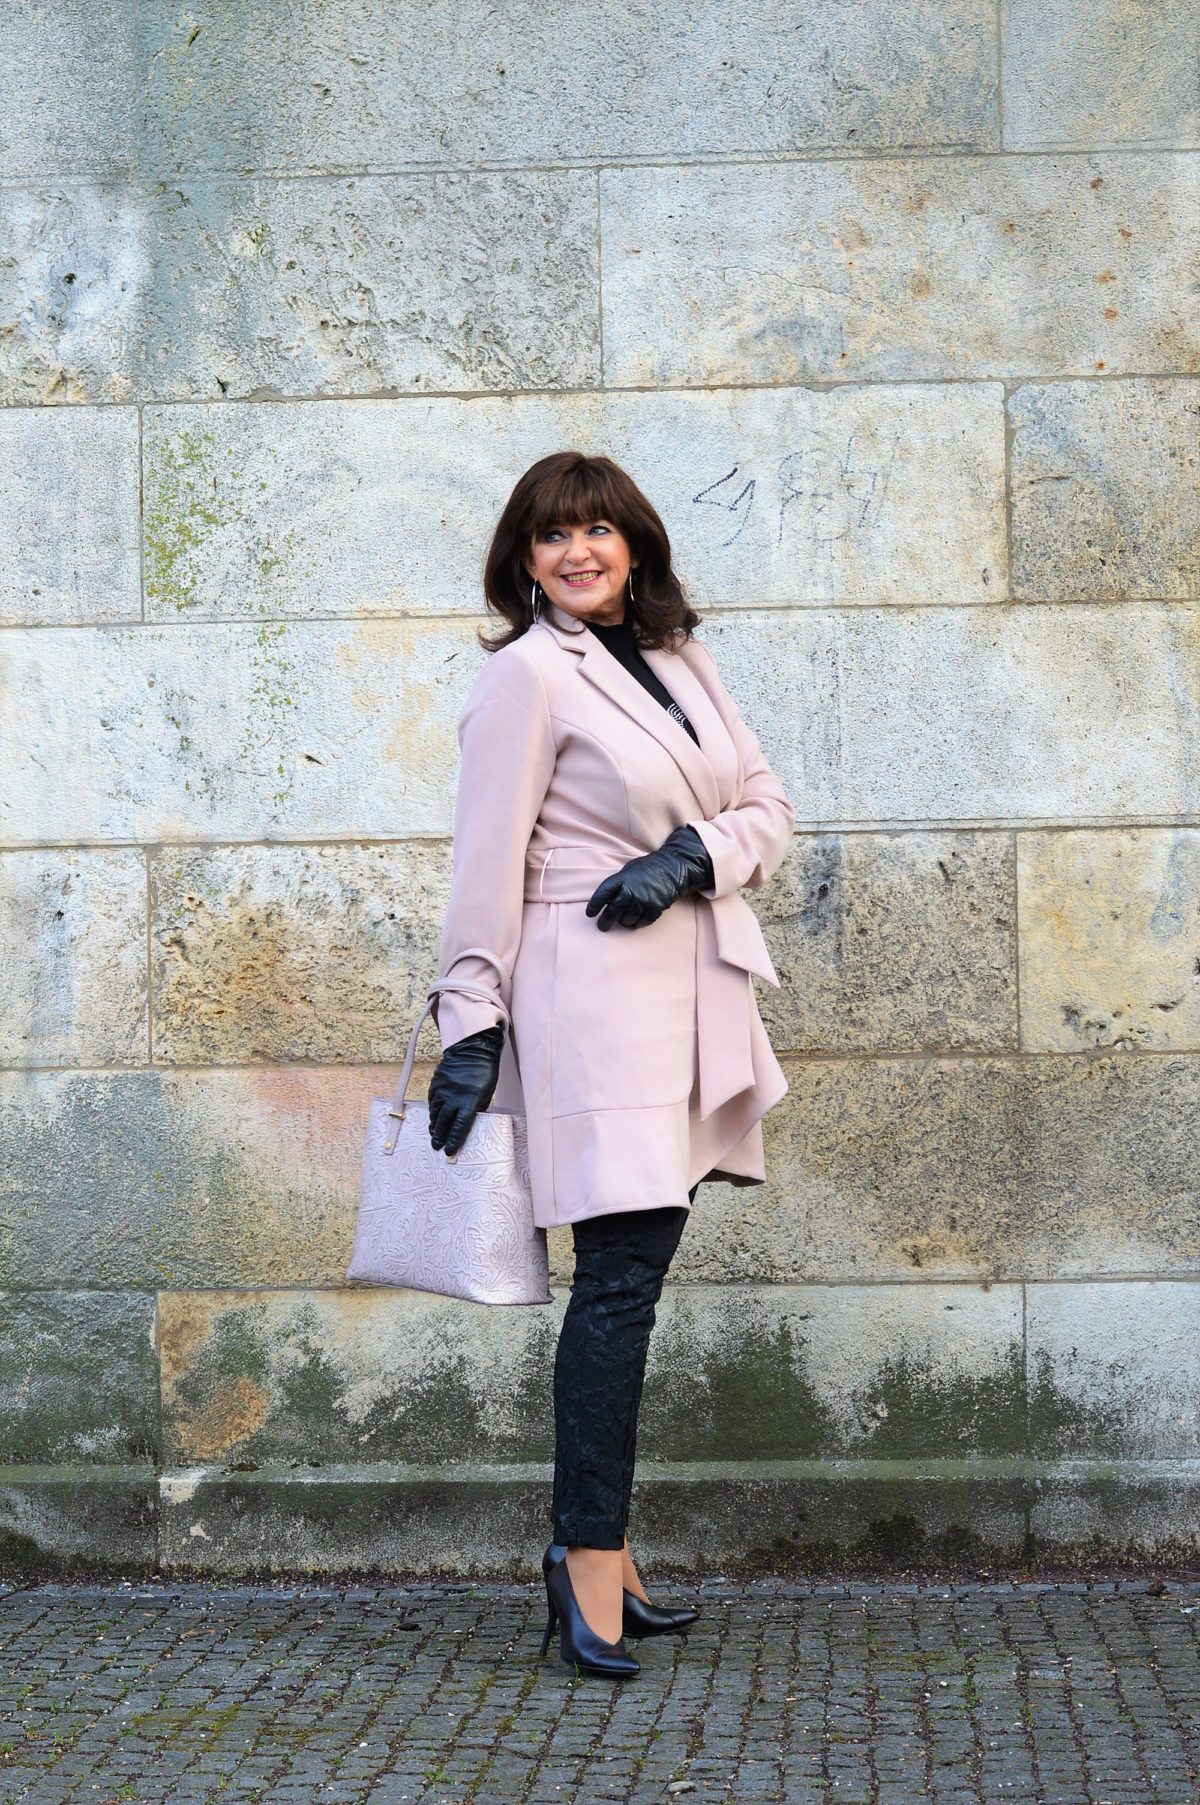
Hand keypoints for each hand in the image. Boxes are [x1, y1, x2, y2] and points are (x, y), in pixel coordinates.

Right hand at [427, 1023, 504, 1154]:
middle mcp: (453, 1097)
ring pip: (435, 1113)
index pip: (459, 1127)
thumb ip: (477, 1109)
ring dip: (434, 1125)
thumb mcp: (486, 1093)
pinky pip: (432, 1101)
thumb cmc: (484, 1072)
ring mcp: (442, 1090)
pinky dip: (432, 1111)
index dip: (454, 1141)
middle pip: (443, 1123)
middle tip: (437, 1146)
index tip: (449, 1151)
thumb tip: (468, 1122)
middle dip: (439, 1136)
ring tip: (434, 1134)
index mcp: (469, 1102)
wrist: (473, 1049)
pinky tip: (433, 1116)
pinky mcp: (436, 1083)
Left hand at [585, 825, 715, 931]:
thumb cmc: (648, 868)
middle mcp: (632, 890)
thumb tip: (607, 899)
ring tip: (622, 921)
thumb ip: (618, 883)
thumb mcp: (629, 869)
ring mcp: (644, 900)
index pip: (603, 894)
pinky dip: (637, 924)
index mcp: (622, 878)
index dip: (594, 905)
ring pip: (627, 919)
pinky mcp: (656, 907)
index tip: (590, 914)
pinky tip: (634, 922)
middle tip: (602, 926)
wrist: (673, 867)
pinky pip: (642, 921)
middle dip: (605, 921)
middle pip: (613, 910)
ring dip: (623, 922)